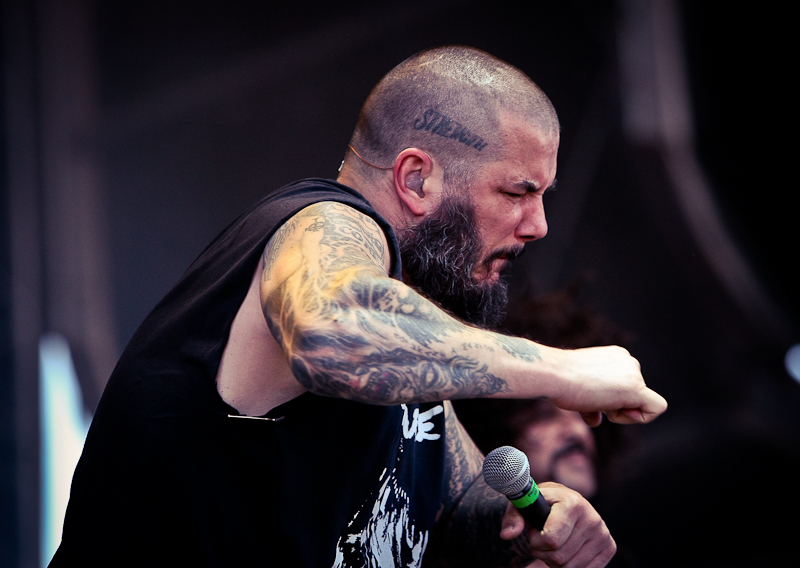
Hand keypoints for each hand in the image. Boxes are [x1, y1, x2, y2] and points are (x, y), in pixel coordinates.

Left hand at [499, 483, 615, 567]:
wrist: (565, 501)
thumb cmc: (543, 504)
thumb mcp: (525, 505)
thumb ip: (513, 517)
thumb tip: (507, 535)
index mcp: (572, 503)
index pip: (551, 540)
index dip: (537, 541)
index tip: (534, 531)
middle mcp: (592, 518)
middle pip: (559, 557)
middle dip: (543, 552)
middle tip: (542, 539)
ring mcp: (603, 534)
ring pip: (569, 567)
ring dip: (554, 561)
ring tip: (554, 543)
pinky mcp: (609, 547)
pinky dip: (569, 566)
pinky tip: (566, 550)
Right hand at [547, 345, 666, 425]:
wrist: (555, 375)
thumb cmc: (562, 381)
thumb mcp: (581, 390)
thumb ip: (593, 404)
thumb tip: (595, 421)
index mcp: (617, 357)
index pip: (628, 384)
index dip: (615, 399)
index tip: (595, 398)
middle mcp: (629, 361)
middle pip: (637, 394)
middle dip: (616, 406)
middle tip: (592, 400)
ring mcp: (634, 373)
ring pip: (643, 403)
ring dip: (620, 411)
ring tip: (596, 401)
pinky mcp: (636, 388)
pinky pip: (656, 408)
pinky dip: (641, 418)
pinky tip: (615, 413)